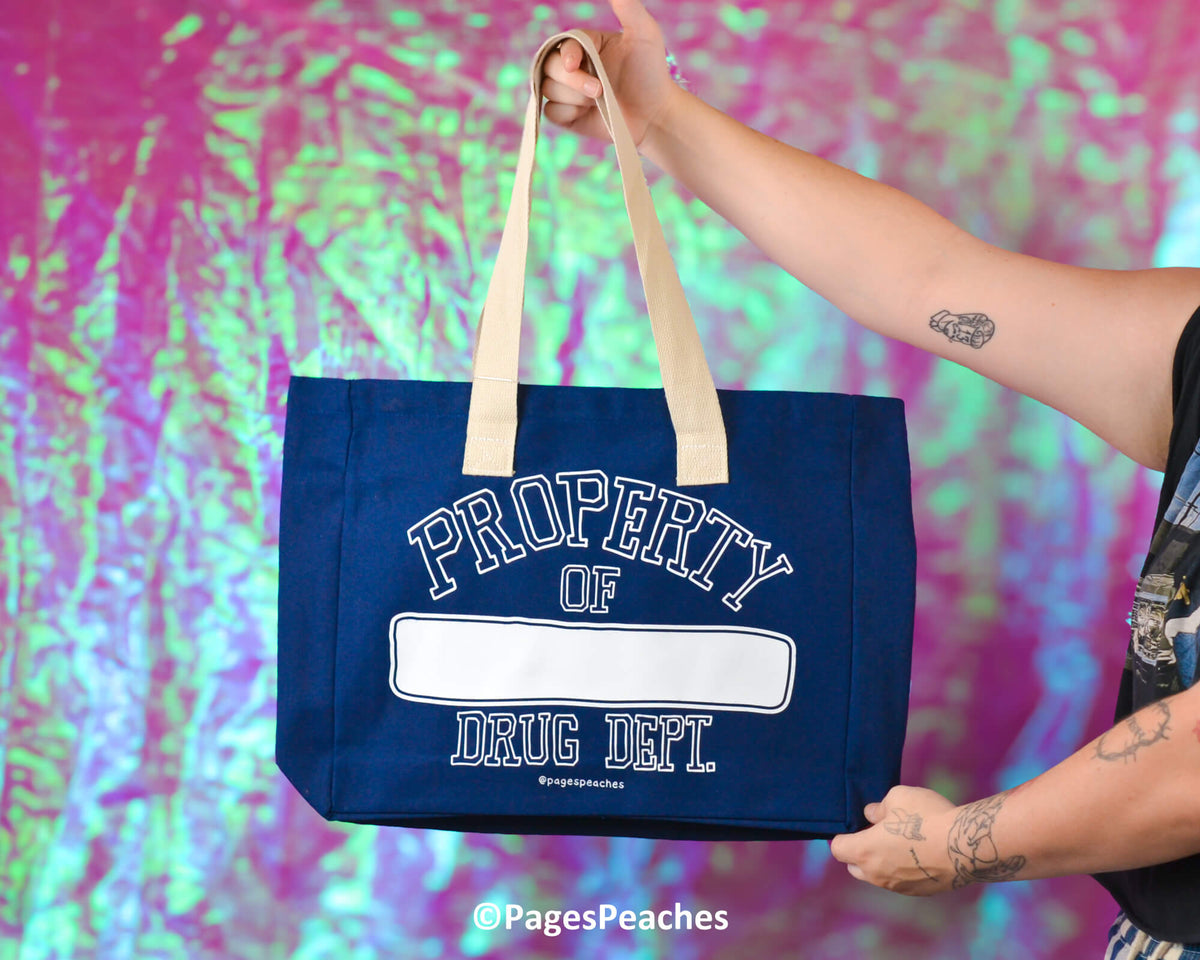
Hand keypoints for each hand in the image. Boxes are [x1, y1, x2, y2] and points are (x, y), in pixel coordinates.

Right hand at [540, 0, 677, 149]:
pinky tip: (587, 114)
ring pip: (548, 89)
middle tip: (598, 91)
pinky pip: (551, 111)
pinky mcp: (567, 115)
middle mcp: (573, 66)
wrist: (654, 115)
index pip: (563, 44)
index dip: (566, 54)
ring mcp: (569, 91)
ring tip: (599, 102)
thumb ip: (628, 6)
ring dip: (574, 98)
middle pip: (548, 65)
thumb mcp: (645, 34)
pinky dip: (567, 113)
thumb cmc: (651, 74)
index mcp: (586, 45)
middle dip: (571, 80)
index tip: (574, 64)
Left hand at [829, 785, 957, 895]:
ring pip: (879, 876)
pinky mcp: (920, 892)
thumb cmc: (926, 817)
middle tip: (878, 833)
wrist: (964, 846)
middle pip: (855, 866)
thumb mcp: (897, 797)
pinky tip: (920, 854)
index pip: (838, 848)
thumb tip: (872, 815)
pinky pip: (902, 881)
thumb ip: (879, 807)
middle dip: (860, 851)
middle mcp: (877, 874)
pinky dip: (903, 870)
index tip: (856, 826)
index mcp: (865, 851)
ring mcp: (898, 887)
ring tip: (902, 842)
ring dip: (883, 862)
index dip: (843, 835)